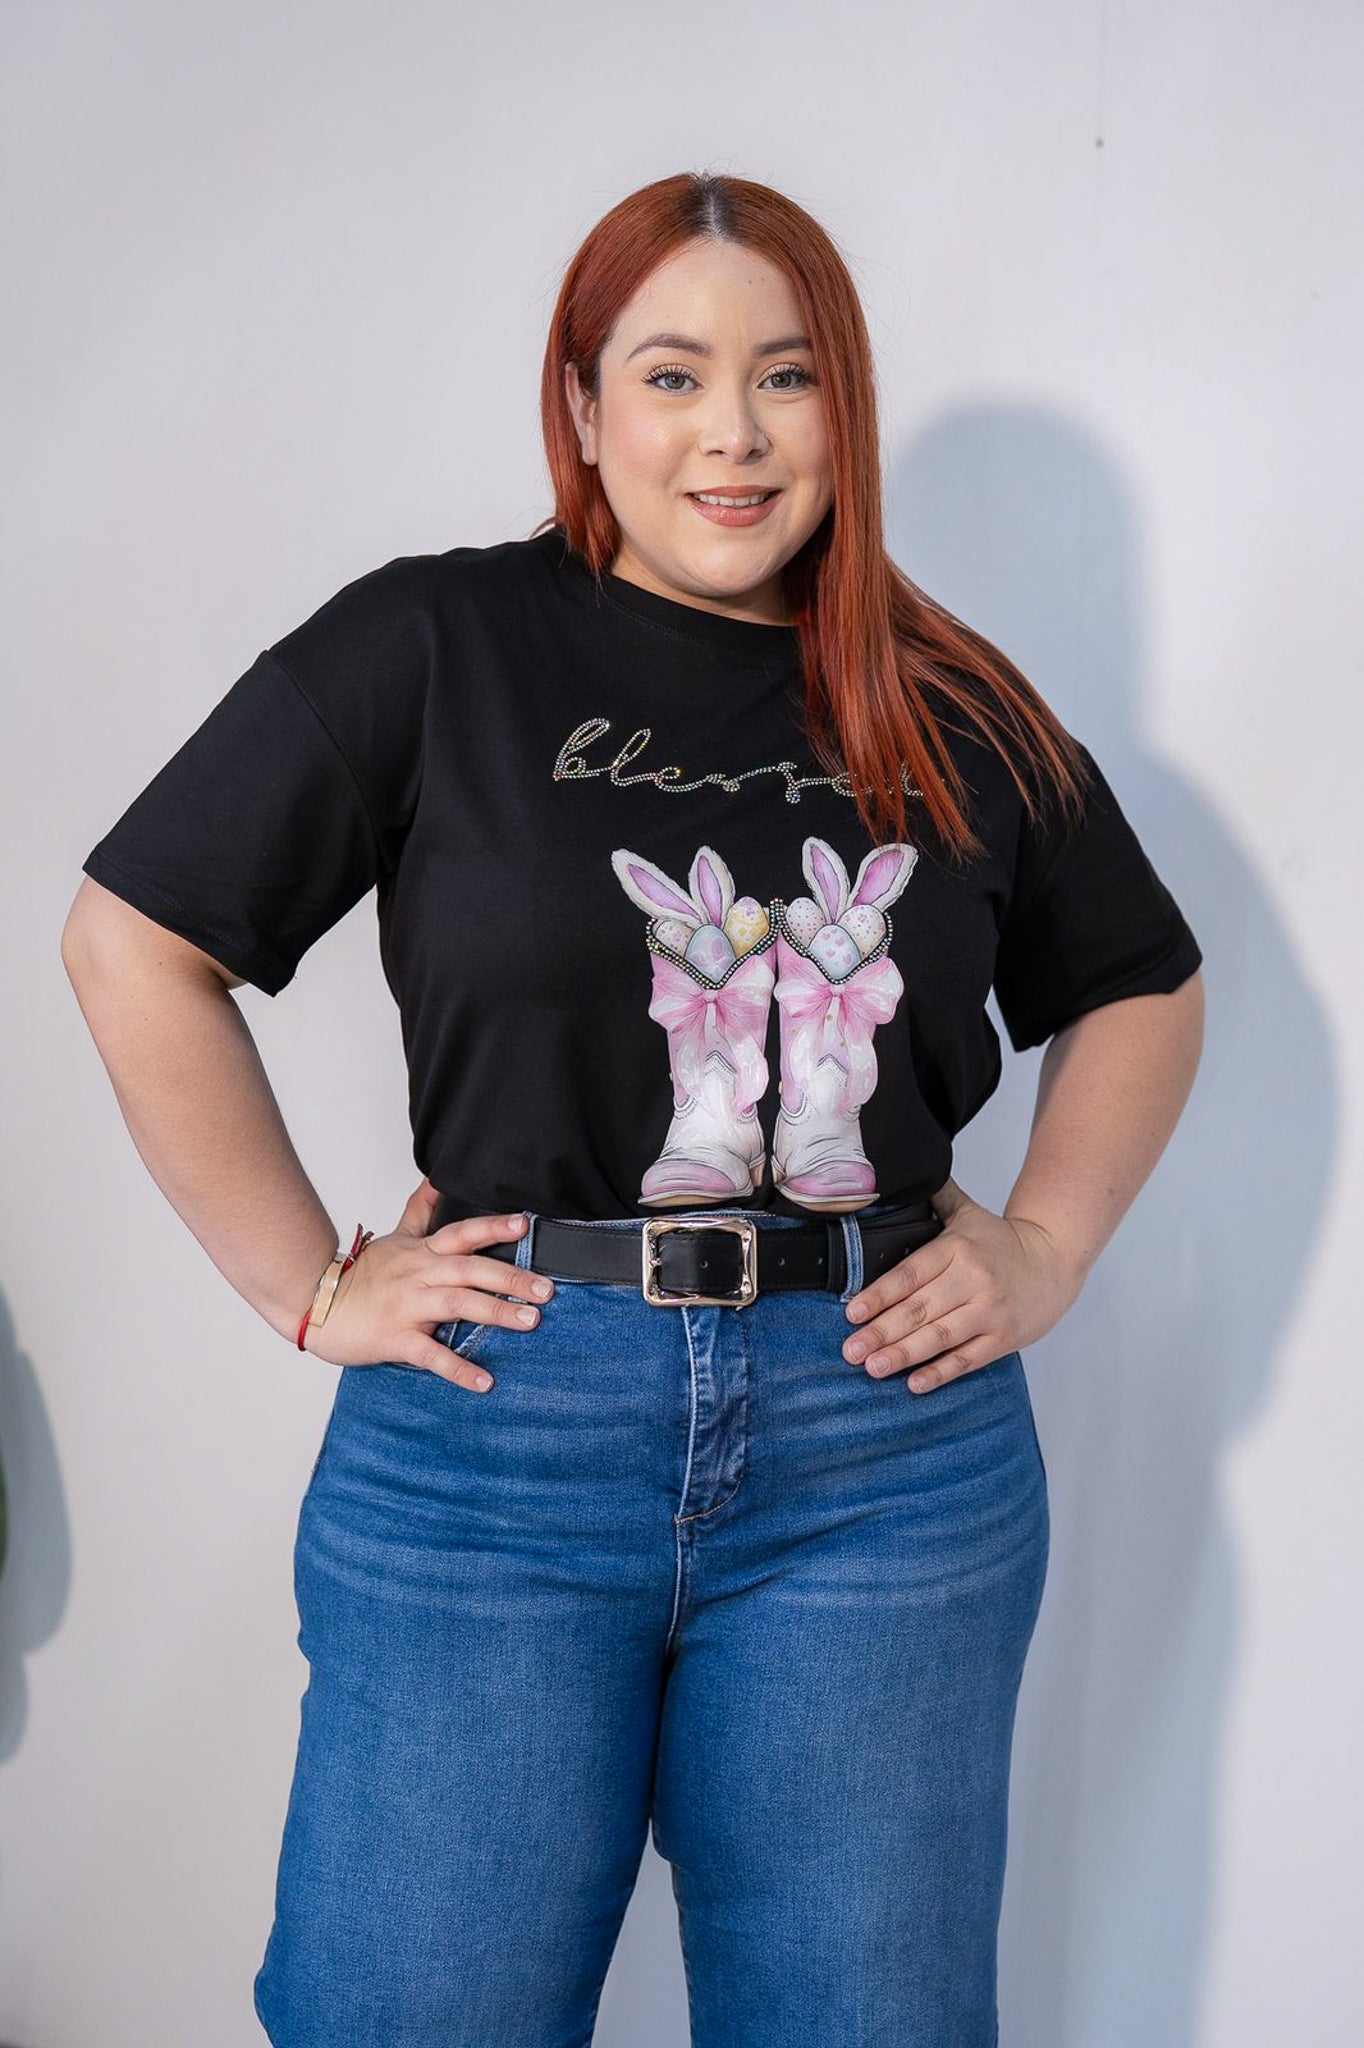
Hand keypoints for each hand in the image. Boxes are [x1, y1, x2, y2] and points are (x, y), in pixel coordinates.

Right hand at [301, 1176, 554, 1391]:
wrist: (316, 1305)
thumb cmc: (361, 1276)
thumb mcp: (395, 1238)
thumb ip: (420, 1211)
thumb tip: (437, 1180)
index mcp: (423, 1253)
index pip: (462, 1233)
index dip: (493, 1227)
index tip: (524, 1224)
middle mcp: (420, 1276)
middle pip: (470, 1269)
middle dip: (511, 1277)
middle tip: (546, 1289)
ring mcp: (408, 1307)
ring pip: (458, 1304)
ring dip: (496, 1312)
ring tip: (530, 1322)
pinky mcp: (396, 1339)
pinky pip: (431, 1355)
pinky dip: (459, 1368)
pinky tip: (484, 1381)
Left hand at [840, 1175, 1084, 1393]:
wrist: (1055, 1260)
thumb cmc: (1002, 1242)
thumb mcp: (968, 1213)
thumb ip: (937, 1197)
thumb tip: (901, 1177)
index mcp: (958, 1249)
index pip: (911, 1274)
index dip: (880, 1295)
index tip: (853, 1313)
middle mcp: (973, 1280)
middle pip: (920, 1308)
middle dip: (882, 1331)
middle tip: (851, 1350)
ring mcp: (990, 1311)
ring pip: (940, 1336)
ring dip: (904, 1354)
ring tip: (874, 1367)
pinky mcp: (1004, 1338)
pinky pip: (968, 1359)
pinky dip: (941, 1372)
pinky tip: (915, 1383)